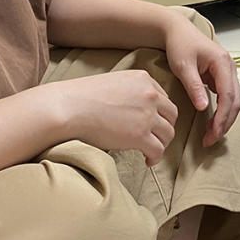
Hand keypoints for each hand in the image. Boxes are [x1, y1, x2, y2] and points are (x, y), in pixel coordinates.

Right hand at [45, 70, 177, 165]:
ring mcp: (147, 115)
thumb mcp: (114, 83)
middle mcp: (150, 94)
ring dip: (161, 144)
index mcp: (143, 79)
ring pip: (168, 133)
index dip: (160, 113)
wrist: (68, 107)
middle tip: (155, 138)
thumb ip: (130, 92)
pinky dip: (155, 157)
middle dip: (165, 128)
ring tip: (150, 151)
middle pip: (171, 115)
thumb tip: (133, 110)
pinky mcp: (140, 135)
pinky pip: (158, 150)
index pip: (163, 98)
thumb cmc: (82, 97)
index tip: (153, 124)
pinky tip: (147, 160)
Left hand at [164, 14, 239, 146]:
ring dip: (225, 119)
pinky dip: (222, 112)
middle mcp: (229, 67)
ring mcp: (227, 72)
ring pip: (233, 101)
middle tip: (211, 139)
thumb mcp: (184, 66)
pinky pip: (227, 97)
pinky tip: (213, 122)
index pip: (228, 95)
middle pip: (235, 101)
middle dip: (225, 122)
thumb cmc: (180, 44)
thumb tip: (203, 107)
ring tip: (211, 135)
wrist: (177, 31)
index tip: (213, 132)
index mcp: (223, 63)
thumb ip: (194, 86)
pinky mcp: (221, 76)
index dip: (222, 117)